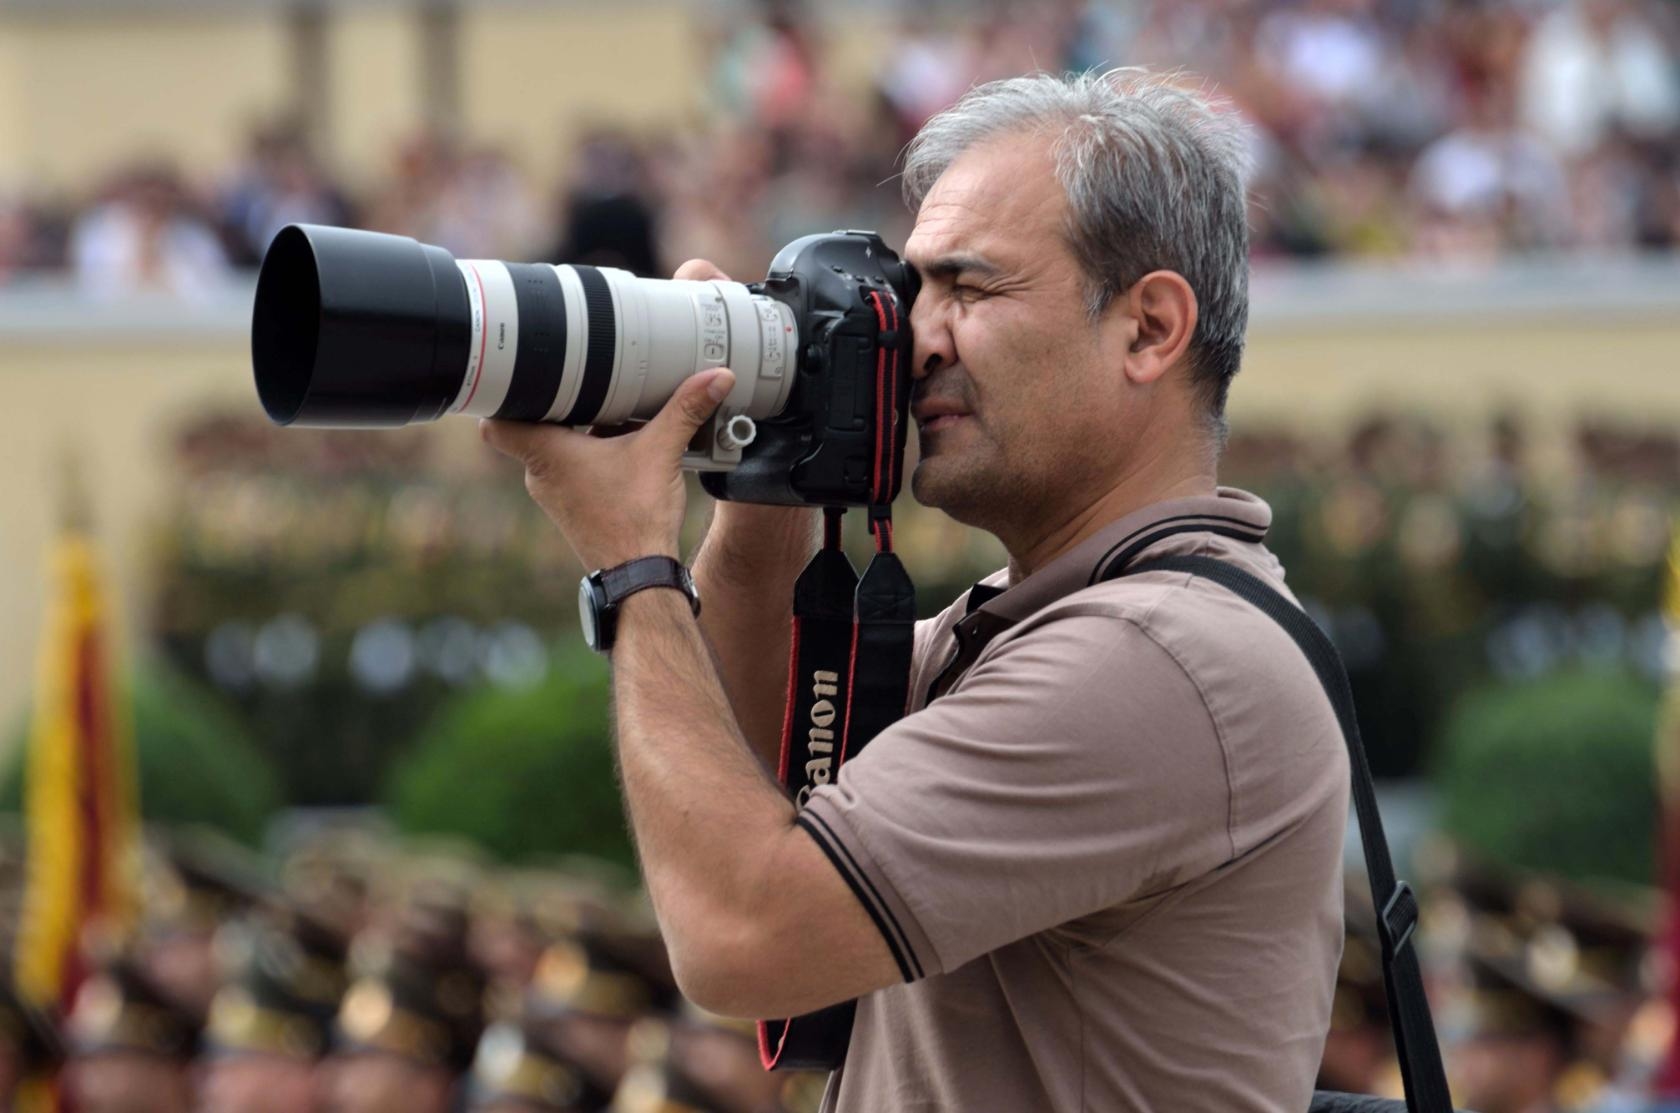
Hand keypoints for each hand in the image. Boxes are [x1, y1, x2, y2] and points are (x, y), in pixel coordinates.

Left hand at [480, 366, 734, 572]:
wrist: (640, 575)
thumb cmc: (636, 519)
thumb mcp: (663, 451)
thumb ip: (686, 410)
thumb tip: (716, 377)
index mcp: (547, 454)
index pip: (495, 424)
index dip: (503, 398)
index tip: (522, 378)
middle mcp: (542, 476)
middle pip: (531, 429)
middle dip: (556, 406)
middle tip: (579, 381)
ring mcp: (556, 495)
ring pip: (555, 450)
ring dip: (578, 432)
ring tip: (608, 409)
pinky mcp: (574, 508)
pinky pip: (573, 471)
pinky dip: (591, 456)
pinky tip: (622, 446)